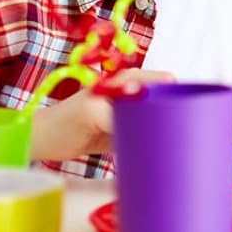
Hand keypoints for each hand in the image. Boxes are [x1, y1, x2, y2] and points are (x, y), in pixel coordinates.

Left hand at [28, 69, 172, 164]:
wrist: (44, 141)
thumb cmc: (64, 122)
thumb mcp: (93, 114)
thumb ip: (119, 116)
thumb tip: (149, 128)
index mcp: (129, 80)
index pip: (167, 82)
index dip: (179, 96)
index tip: (186, 116)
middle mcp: (134, 92)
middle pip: (168, 100)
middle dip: (177, 115)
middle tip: (182, 135)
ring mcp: (131, 111)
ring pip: (161, 117)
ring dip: (167, 130)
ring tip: (174, 146)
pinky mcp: (127, 129)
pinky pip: (149, 132)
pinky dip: (155, 140)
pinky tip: (159, 151)